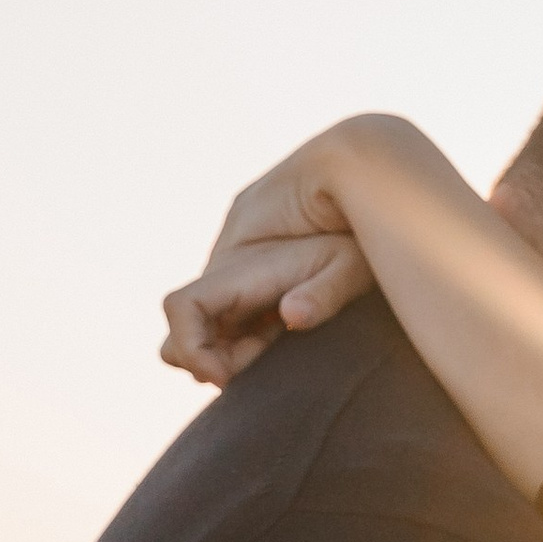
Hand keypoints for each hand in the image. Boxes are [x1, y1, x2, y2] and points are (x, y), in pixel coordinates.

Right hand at [160, 122, 397, 387]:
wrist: (358, 163)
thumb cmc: (360, 219)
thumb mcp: (353, 261)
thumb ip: (324, 292)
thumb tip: (292, 316)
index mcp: (239, 259)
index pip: (182, 308)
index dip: (192, 347)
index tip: (225, 378)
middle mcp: (228, 261)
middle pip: (188, 322)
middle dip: (212, 354)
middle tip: (260, 365)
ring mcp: (237, 262)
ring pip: (208, 318)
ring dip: (230, 343)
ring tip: (278, 344)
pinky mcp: (253, 266)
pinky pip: (230, 306)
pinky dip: (245, 330)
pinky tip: (285, 330)